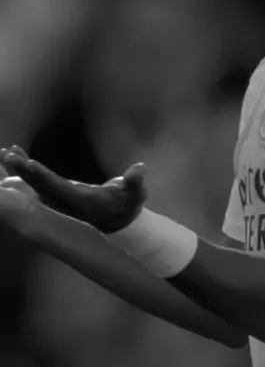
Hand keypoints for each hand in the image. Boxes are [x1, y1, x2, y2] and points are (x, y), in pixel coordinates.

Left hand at [0, 146, 147, 233]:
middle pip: (40, 186)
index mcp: (80, 200)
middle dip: (23, 172)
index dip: (44, 176)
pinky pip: (38, 181)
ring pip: (34, 184)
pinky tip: (19, 157)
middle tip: (7, 156)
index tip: (29, 165)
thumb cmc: (128, 206)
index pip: (58, 187)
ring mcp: (59, 198)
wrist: (120, 222)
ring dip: (19, 170)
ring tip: (6, 153)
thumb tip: (140, 168)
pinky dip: (28, 170)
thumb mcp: (136, 194)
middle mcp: (65, 201)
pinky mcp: (58, 192)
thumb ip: (136, 182)